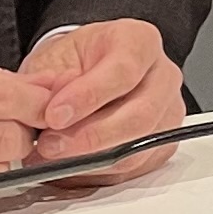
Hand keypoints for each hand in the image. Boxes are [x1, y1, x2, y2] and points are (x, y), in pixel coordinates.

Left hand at [16, 18, 188, 182]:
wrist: (81, 76)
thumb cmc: (73, 63)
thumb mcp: (53, 59)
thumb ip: (49, 82)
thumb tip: (45, 109)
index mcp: (139, 41)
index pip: (123, 70)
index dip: (89, 96)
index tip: (54, 115)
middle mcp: (162, 75)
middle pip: (140, 115)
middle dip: (90, 136)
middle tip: (50, 145)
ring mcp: (167, 112)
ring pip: (138, 146)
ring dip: (91, 159)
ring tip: (53, 157)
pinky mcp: (162, 144)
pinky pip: (134, 166)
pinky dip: (98, 172)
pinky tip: (69, 166)